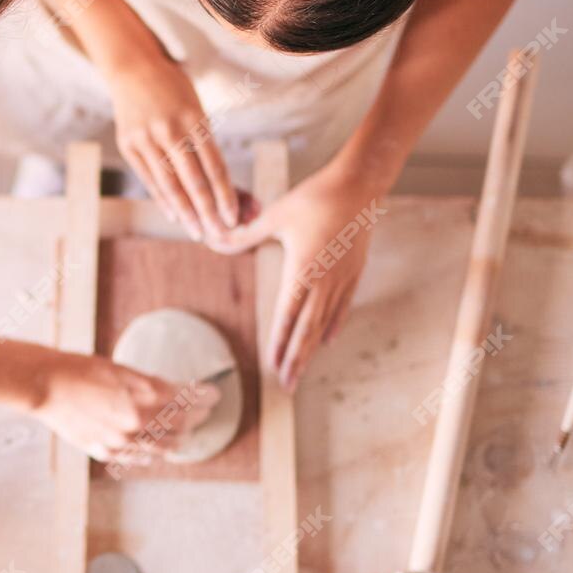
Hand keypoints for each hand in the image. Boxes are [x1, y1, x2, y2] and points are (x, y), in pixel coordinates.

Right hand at [28, 352, 216, 463]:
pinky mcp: (105, 451)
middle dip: (196, 417)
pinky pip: (137, 458)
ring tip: (186, 436)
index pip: (187, 400)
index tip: (214, 395)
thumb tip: (173, 392)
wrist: (45, 386)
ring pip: (162, 447)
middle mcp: (136, 422)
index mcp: (143, 396)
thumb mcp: (120, 368)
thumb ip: (148, 384)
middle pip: (179, 425)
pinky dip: (151, 453)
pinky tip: (157, 451)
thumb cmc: (80, 369)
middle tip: (204, 412)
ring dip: (177, 439)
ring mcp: (120, 441)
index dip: (205, 397)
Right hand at [105, 51, 251, 240]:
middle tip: (219, 235)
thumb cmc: (174, 90)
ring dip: (186, 213)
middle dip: (208, 211)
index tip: (234, 217)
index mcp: (194, 118)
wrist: (133, 68)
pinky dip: (163, 199)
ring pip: (169, 184)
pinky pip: (149, 179)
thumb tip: (223, 184)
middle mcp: (170, 130)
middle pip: (193, 180)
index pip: (214, 166)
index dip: (225, 194)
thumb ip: (206, 142)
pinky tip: (175, 216)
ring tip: (197, 233)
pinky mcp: (128, 144)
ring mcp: (146, 138)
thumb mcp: (195, 107)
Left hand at [211, 161, 384, 391]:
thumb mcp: (275, 216)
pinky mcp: (354, 272)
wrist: (358, 187)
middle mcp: (324, 281)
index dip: (280, 344)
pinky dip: (333, 325)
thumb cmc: (314, 198)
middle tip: (288, 385)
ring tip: (302, 369)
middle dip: (296, 359)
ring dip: (312, 348)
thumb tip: (214, 240)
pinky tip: (327, 340)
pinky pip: (343, 307)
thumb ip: (245, 234)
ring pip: (325, 322)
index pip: (287, 317)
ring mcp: (342, 279)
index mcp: (302, 270)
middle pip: (307, 329)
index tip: (274, 367)